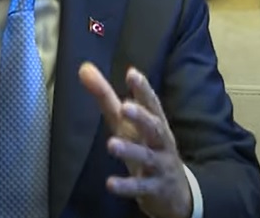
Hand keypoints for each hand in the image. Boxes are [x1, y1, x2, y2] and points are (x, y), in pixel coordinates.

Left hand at [79, 62, 191, 217]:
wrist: (175, 192)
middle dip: (141, 117)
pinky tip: (110, 184)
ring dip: (130, 150)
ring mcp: (160, 166)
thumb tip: (84, 67)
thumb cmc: (145, 147)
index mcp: (155, 123)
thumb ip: (105, 96)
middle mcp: (161, 142)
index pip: (151, 103)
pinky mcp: (155, 189)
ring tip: (111, 145)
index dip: (143, 88)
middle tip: (125, 107)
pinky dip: (127, 186)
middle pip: (154, 127)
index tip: (132, 73)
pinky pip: (141, 187)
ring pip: (147, 157)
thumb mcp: (125, 123)